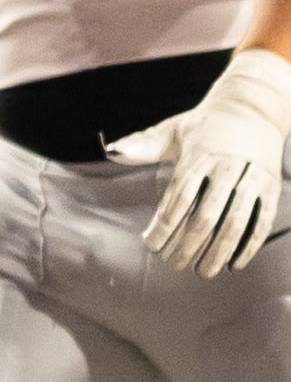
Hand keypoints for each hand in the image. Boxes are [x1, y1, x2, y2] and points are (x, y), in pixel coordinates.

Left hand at [113, 49, 290, 276]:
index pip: (179, 196)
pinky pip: (262, 220)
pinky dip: (250, 244)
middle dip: (189, 243)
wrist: (253, 109)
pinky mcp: (271, 187)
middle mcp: (229, 168)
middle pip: (207, 213)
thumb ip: (142, 145)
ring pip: (236, 220)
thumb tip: (111, 151)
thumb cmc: (204, 126)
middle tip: (173, 265)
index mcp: (201, 156)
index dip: (165, 224)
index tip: (151, 246)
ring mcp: (253, 178)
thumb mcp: (172, 131)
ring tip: (203, 272)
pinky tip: (234, 264)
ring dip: (220, 249)